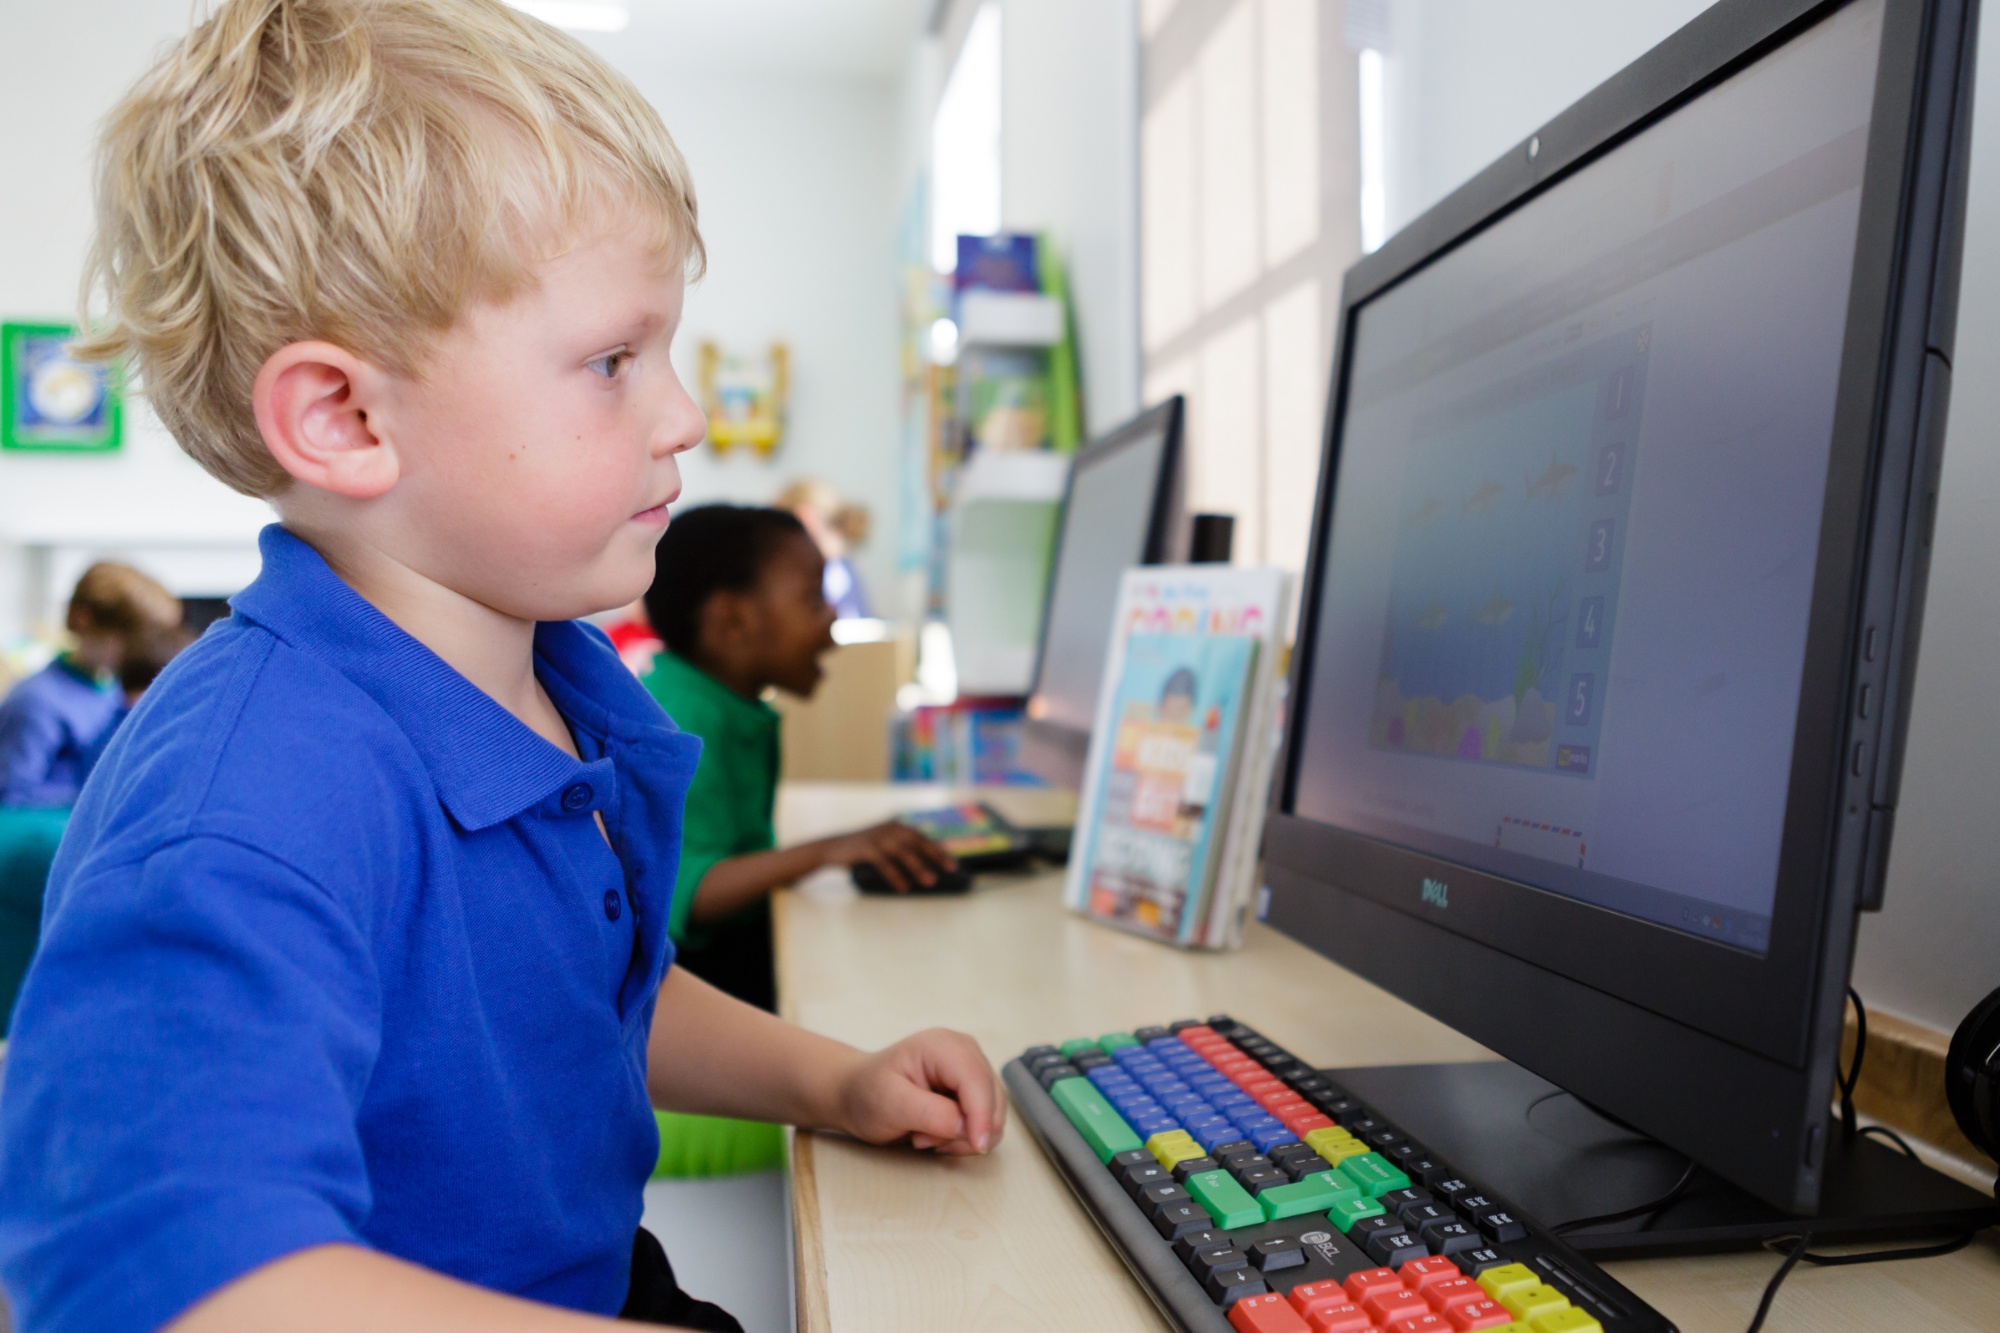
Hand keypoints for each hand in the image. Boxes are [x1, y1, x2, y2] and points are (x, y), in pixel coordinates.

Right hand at [820, 821, 955, 891]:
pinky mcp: (865, 848)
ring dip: (918, 867)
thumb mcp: (884, 846)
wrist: (832, 848)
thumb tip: (925, 865)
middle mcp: (889, 828)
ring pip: (903, 852)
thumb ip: (902, 851)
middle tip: (950, 869)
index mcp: (896, 826)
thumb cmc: (863, 850)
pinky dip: (896, 875)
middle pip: (917, 841)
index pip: (922, 837)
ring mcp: (877, 837)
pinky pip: (884, 863)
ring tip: (930, 882)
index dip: (938, 849)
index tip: (952, 863)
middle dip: (935, 855)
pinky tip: (904, 888)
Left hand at [834, 1028, 1004, 1154]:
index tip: (976, 1147)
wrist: (856, 1094)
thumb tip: (968, 1127)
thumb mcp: (890, 1103)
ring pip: (993, 1112)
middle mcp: (965, 1052)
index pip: (977, 1080)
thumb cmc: (867, 1093)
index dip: (982, 1115)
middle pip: (992, 1097)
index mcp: (943, 1046)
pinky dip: (964, 1137)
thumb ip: (930, 1113)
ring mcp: (971, 1070)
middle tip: (922, 1140)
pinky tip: (935, 1136)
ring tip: (924, 1136)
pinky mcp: (972, 1090)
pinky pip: (986, 1121)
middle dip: (966, 1129)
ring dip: (963, 1136)